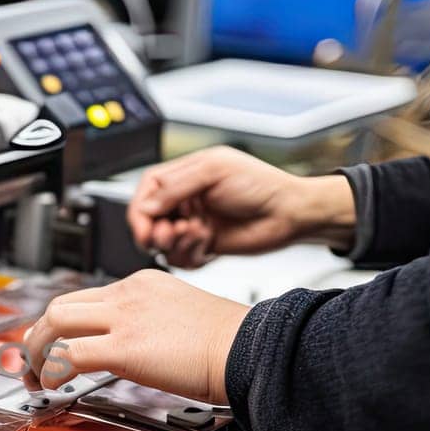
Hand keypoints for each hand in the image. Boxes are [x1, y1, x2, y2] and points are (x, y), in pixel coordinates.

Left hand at [22, 270, 250, 401]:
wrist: (249, 348)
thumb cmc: (229, 342)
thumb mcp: (182, 317)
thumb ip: (150, 324)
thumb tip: (133, 349)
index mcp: (141, 284)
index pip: (84, 298)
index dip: (61, 325)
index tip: (54, 344)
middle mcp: (128, 293)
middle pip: (60, 306)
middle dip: (38, 336)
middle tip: (34, 362)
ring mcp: (124, 317)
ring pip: (55, 323)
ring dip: (38, 352)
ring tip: (38, 377)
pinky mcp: (124, 347)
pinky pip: (70, 355)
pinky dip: (53, 371)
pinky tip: (54, 386)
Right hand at [128, 146, 355, 267]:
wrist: (289, 214)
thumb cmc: (261, 184)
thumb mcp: (214, 171)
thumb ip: (176, 186)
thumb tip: (145, 206)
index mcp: (184, 176)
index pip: (147, 192)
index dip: (140, 211)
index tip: (145, 227)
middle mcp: (186, 200)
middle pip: (149, 220)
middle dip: (155, 231)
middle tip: (170, 234)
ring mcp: (193, 224)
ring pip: (163, 243)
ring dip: (176, 243)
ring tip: (197, 234)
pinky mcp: (203, 247)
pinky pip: (181, 259)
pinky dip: (190, 254)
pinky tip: (207, 244)